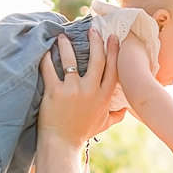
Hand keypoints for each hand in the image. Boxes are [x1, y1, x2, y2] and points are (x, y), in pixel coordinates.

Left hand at [40, 30, 123, 145]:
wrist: (62, 143)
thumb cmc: (82, 133)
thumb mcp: (104, 124)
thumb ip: (116, 115)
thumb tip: (126, 109)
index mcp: (103, 97)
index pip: (113, 69)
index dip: (114, 51)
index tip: (112, 37)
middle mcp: (90, 91)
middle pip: (96, 59)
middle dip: (95, 41)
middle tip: (92, 30)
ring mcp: (72, 90)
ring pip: (71, 61)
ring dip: (67, 45)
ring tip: (63, 37)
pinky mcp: (54, 92)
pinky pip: (50, 69)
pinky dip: (47, 58)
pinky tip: (46, 51)